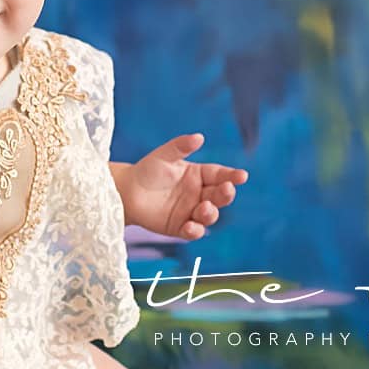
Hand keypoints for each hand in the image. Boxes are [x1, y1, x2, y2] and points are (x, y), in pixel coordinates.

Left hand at [122, 133, 247, 239]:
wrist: (126, 192)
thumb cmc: (147, 170)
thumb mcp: (164, 155)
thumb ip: (180, 146)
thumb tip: (199, 137)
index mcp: (199, 175)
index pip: (220, 174)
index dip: (232, 175)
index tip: (242, 176)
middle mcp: (199, 194)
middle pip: (219, 195)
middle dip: (226, 194)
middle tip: (226, 189)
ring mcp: (191, 211)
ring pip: (209, 215)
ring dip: (210, 213)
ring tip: (204, 207)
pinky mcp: (180, 227)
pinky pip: (192, 231)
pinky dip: (194, 231)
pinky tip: (191, 227)